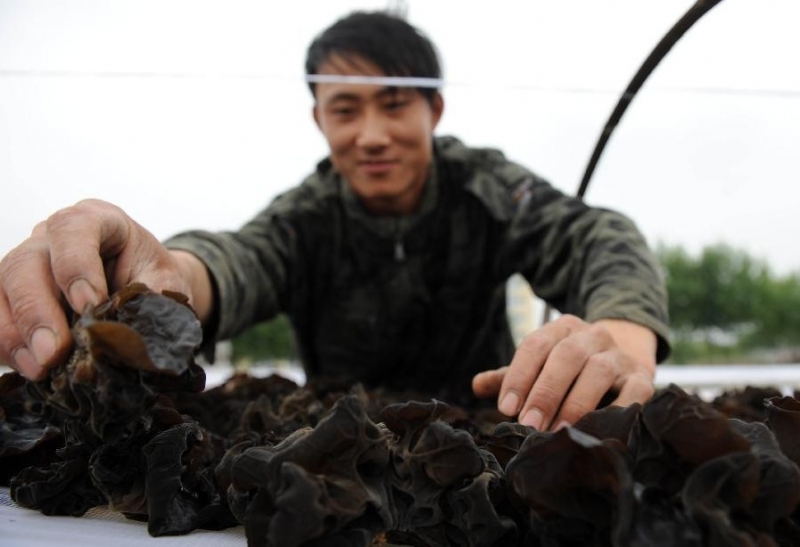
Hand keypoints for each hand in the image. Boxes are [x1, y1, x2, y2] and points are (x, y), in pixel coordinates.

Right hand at [0, 199, 209, 379]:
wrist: (146, 287)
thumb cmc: (153, 278)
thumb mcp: (166, 282)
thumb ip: (156, 298)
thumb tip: (139, 331)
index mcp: (97, 221)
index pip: (72, 229)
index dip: (75, 266)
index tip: (89, 305)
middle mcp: (52, 237)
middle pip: (26, 263)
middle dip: (37, 311)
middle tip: (53, 352)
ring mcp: (27, 264)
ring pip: (2, 288)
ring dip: (16, 333)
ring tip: (41, 368)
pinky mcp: (12, 295)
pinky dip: (8, 344)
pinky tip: (30, 367)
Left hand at [472, 314, 656, 430]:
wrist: (624, 360)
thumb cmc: (570, 370)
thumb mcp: (539, 367)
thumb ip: (509, 377)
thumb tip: (477, 385)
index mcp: (561, 328)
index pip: (536, 345)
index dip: (519, 376)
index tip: (506, 408)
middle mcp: (591, 336)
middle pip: (566, 356)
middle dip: (544, 392)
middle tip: (529, 424)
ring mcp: (618, 356)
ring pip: (597, 371)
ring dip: (575, 402)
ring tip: (559, 430)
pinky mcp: (643, 378)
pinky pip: (633, 393)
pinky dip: (617, 411)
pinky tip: (598, 431)